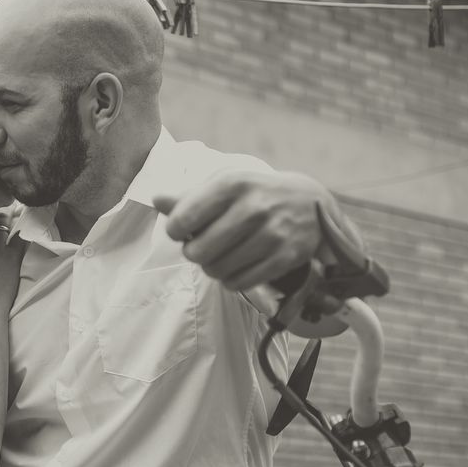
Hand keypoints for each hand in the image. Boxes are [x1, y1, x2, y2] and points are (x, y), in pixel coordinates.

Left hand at [154, 171, 336, 291]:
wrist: (310, 203)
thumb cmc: (255, 193)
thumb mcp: (224, 183)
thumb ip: (188, 195)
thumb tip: (157, 199)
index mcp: (233, 183)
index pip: (181, 220)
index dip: (175, 231)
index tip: (183, 230)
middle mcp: (254, 207)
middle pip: (196, 252)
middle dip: (194, 252)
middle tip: (204, 246)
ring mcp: (272, 234)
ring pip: (217, 270)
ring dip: (212, 268)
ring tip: (220, 256)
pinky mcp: (285, 257)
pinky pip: (240, 283)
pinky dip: (231, 279)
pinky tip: (237, 266)